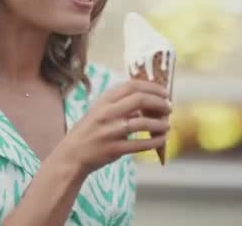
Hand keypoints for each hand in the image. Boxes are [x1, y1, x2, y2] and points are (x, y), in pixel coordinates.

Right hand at [54, 80, 171, 176]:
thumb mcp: (100, 111)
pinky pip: (140, 144)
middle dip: (159, 102)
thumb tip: (150, 102)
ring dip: (159, 124)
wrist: (72, 154)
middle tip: (168, 108)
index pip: (131, 86)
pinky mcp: (114, 149)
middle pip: (139, 100)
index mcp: (104, 101)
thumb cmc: (89, 131)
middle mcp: (106, 113)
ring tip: (167, 125)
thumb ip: (120, 105)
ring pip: (142, 123)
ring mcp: (110, 131)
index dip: (152, 87)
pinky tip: (162, 140)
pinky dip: (154, 141)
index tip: (164, 92)